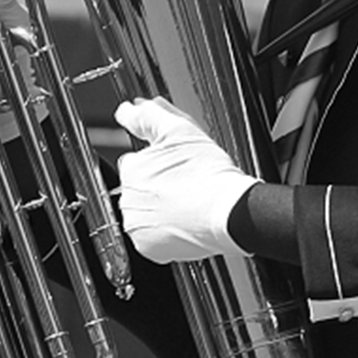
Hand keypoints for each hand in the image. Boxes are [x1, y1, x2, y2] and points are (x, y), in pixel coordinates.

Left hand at [114, 97, 259, 263]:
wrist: (231, 212)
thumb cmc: (210, 174)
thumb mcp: (179, 131)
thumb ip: (148, 117)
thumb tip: (127, 109)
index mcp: (131, 169)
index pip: (135, 163)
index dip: (158, 164)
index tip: (177, 169)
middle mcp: (127, 199)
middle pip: (138, 189)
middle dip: (157, 187)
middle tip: (185, 187)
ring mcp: (136, 226)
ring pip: (144, 213)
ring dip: (159, 209)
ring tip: (187, 205)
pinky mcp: (148, 248)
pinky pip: (151, 238)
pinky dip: (164, 233)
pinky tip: (184, 223)